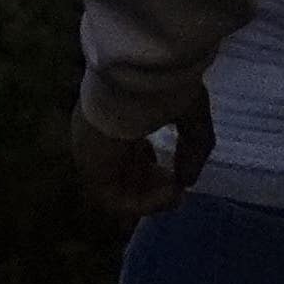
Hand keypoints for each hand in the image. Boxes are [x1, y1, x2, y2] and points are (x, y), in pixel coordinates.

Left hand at [68, 84, 209, 218]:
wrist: (135, 78)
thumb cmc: (161, 88)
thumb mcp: (190, 113)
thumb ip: (193, 147)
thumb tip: (188, 182)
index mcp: (115, 119)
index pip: (125, 154)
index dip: (150, 169)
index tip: (175, 175)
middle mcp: (99, 139)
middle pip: (120, 176)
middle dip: (153, 188)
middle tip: (177, 190)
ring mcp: (91, 154)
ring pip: (117, 191)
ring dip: (151, 200)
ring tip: (175, 194)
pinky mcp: (90, 168)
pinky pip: (114, 200)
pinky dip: (144, 204)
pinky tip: (169, 194)